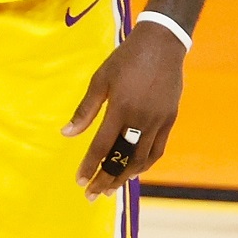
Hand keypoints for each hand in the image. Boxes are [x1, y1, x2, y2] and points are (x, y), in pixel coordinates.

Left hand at [62, 20, 185, 199]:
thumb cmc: (126, 59)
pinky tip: (133, 170)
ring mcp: (158, 121)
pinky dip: (144, 164)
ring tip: (110, 187)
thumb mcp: (101, 79)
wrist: (162, 44)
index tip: (79, 180)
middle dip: (105, 179)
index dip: (89, 166)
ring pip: (141, 159)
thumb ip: (85, 109)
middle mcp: (140, 118)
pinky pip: (157, 150)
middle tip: (92, 194)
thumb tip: (67, 134)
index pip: (101, 146)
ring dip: (124, 176)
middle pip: (122, 159)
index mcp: (120, 108)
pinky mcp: (170, 120)